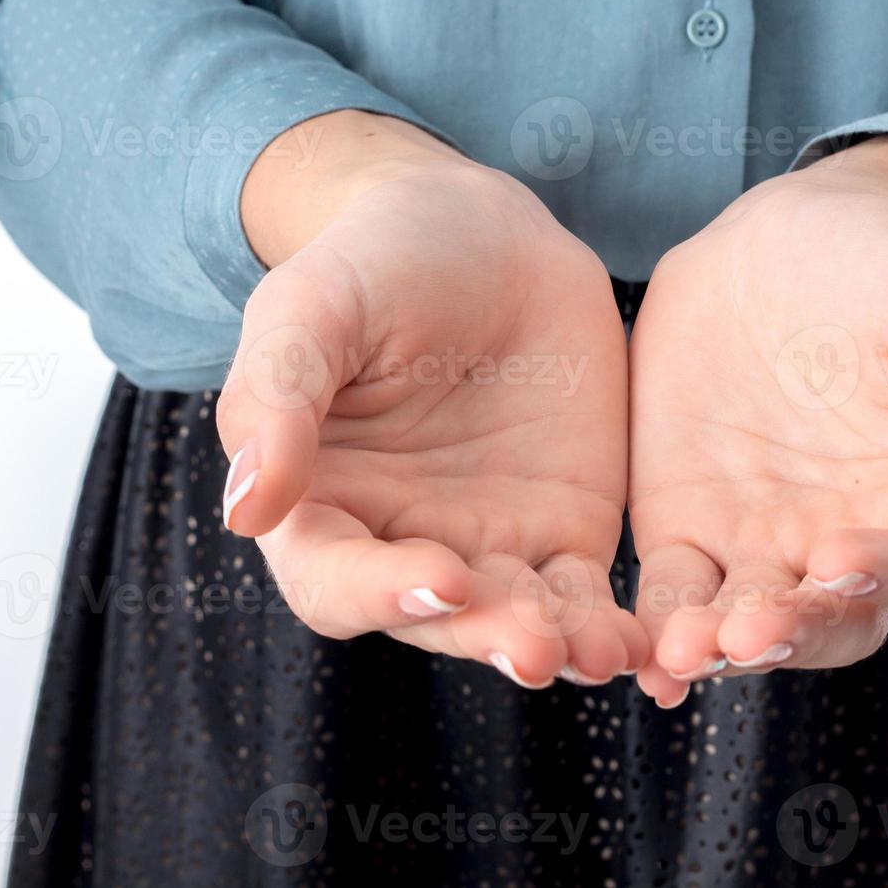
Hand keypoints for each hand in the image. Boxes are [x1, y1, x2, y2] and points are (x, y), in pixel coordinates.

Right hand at [217, 113, 645, 687]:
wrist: (487, 234)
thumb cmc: (376, 262)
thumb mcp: (311, 309)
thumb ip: (276, 400)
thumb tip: (246, 511)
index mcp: (320, 505)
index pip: (335, 581)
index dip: (381, 591)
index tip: (444, 574)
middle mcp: (400, 542)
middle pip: (435, 618)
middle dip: (484, 635)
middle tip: (536, 645)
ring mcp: (488, 544)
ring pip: (516, 620)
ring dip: (556, 645)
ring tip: (600, 652)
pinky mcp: (564, 532)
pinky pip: (586, 596)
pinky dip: (610, 625)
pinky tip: (641, 638)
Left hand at [628, 137, 887, 707]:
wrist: (781, 236)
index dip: (887, 574)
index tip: (841, 559)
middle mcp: (847, 546)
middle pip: (831, 622)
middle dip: (792, 633)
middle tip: (748, 632)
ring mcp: (761, 545)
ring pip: (745, 622)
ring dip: (717, 645)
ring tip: (684, 649)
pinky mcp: (685, 529)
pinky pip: (671, 591)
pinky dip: (654, 627)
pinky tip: (638, 654)